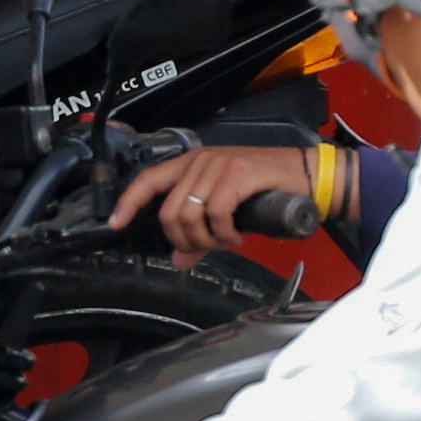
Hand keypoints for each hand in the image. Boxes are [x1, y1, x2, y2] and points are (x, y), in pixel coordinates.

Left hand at [116, 145, 313, 262]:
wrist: (306, 176)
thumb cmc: (265, 190)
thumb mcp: (226, 211)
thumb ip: (200, 234)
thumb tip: (178, 260)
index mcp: (191, 163)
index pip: (148, 179)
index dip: (128, 202)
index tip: (115, 224)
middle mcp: (201, 160)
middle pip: (169, 212)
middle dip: (185, 240)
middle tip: (207, 248)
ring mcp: (219, 165)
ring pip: (189, 216)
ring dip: (206, 240)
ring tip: (225, 241)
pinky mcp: (238, 174)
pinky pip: (215, 214)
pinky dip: (224, 234)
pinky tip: (236, 236)